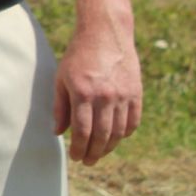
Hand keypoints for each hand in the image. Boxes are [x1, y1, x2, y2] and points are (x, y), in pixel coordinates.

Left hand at [54, 18, 142, 164]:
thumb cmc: (78, 56)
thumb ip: (60, 107)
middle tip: (88, 161)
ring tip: (100, 153)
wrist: (105, 33)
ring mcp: (123, 95)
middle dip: (94, 153)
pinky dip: (125, 133)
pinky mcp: (136, 92)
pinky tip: (116, 137)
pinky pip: (133, 121)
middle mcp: (105, 96)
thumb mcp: (61, 78)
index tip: (76, 157)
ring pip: (118, 132)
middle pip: (102, 136)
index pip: (82, 131)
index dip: (79, 148)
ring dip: (109, 147)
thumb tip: (58, 132)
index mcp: (83, 93)